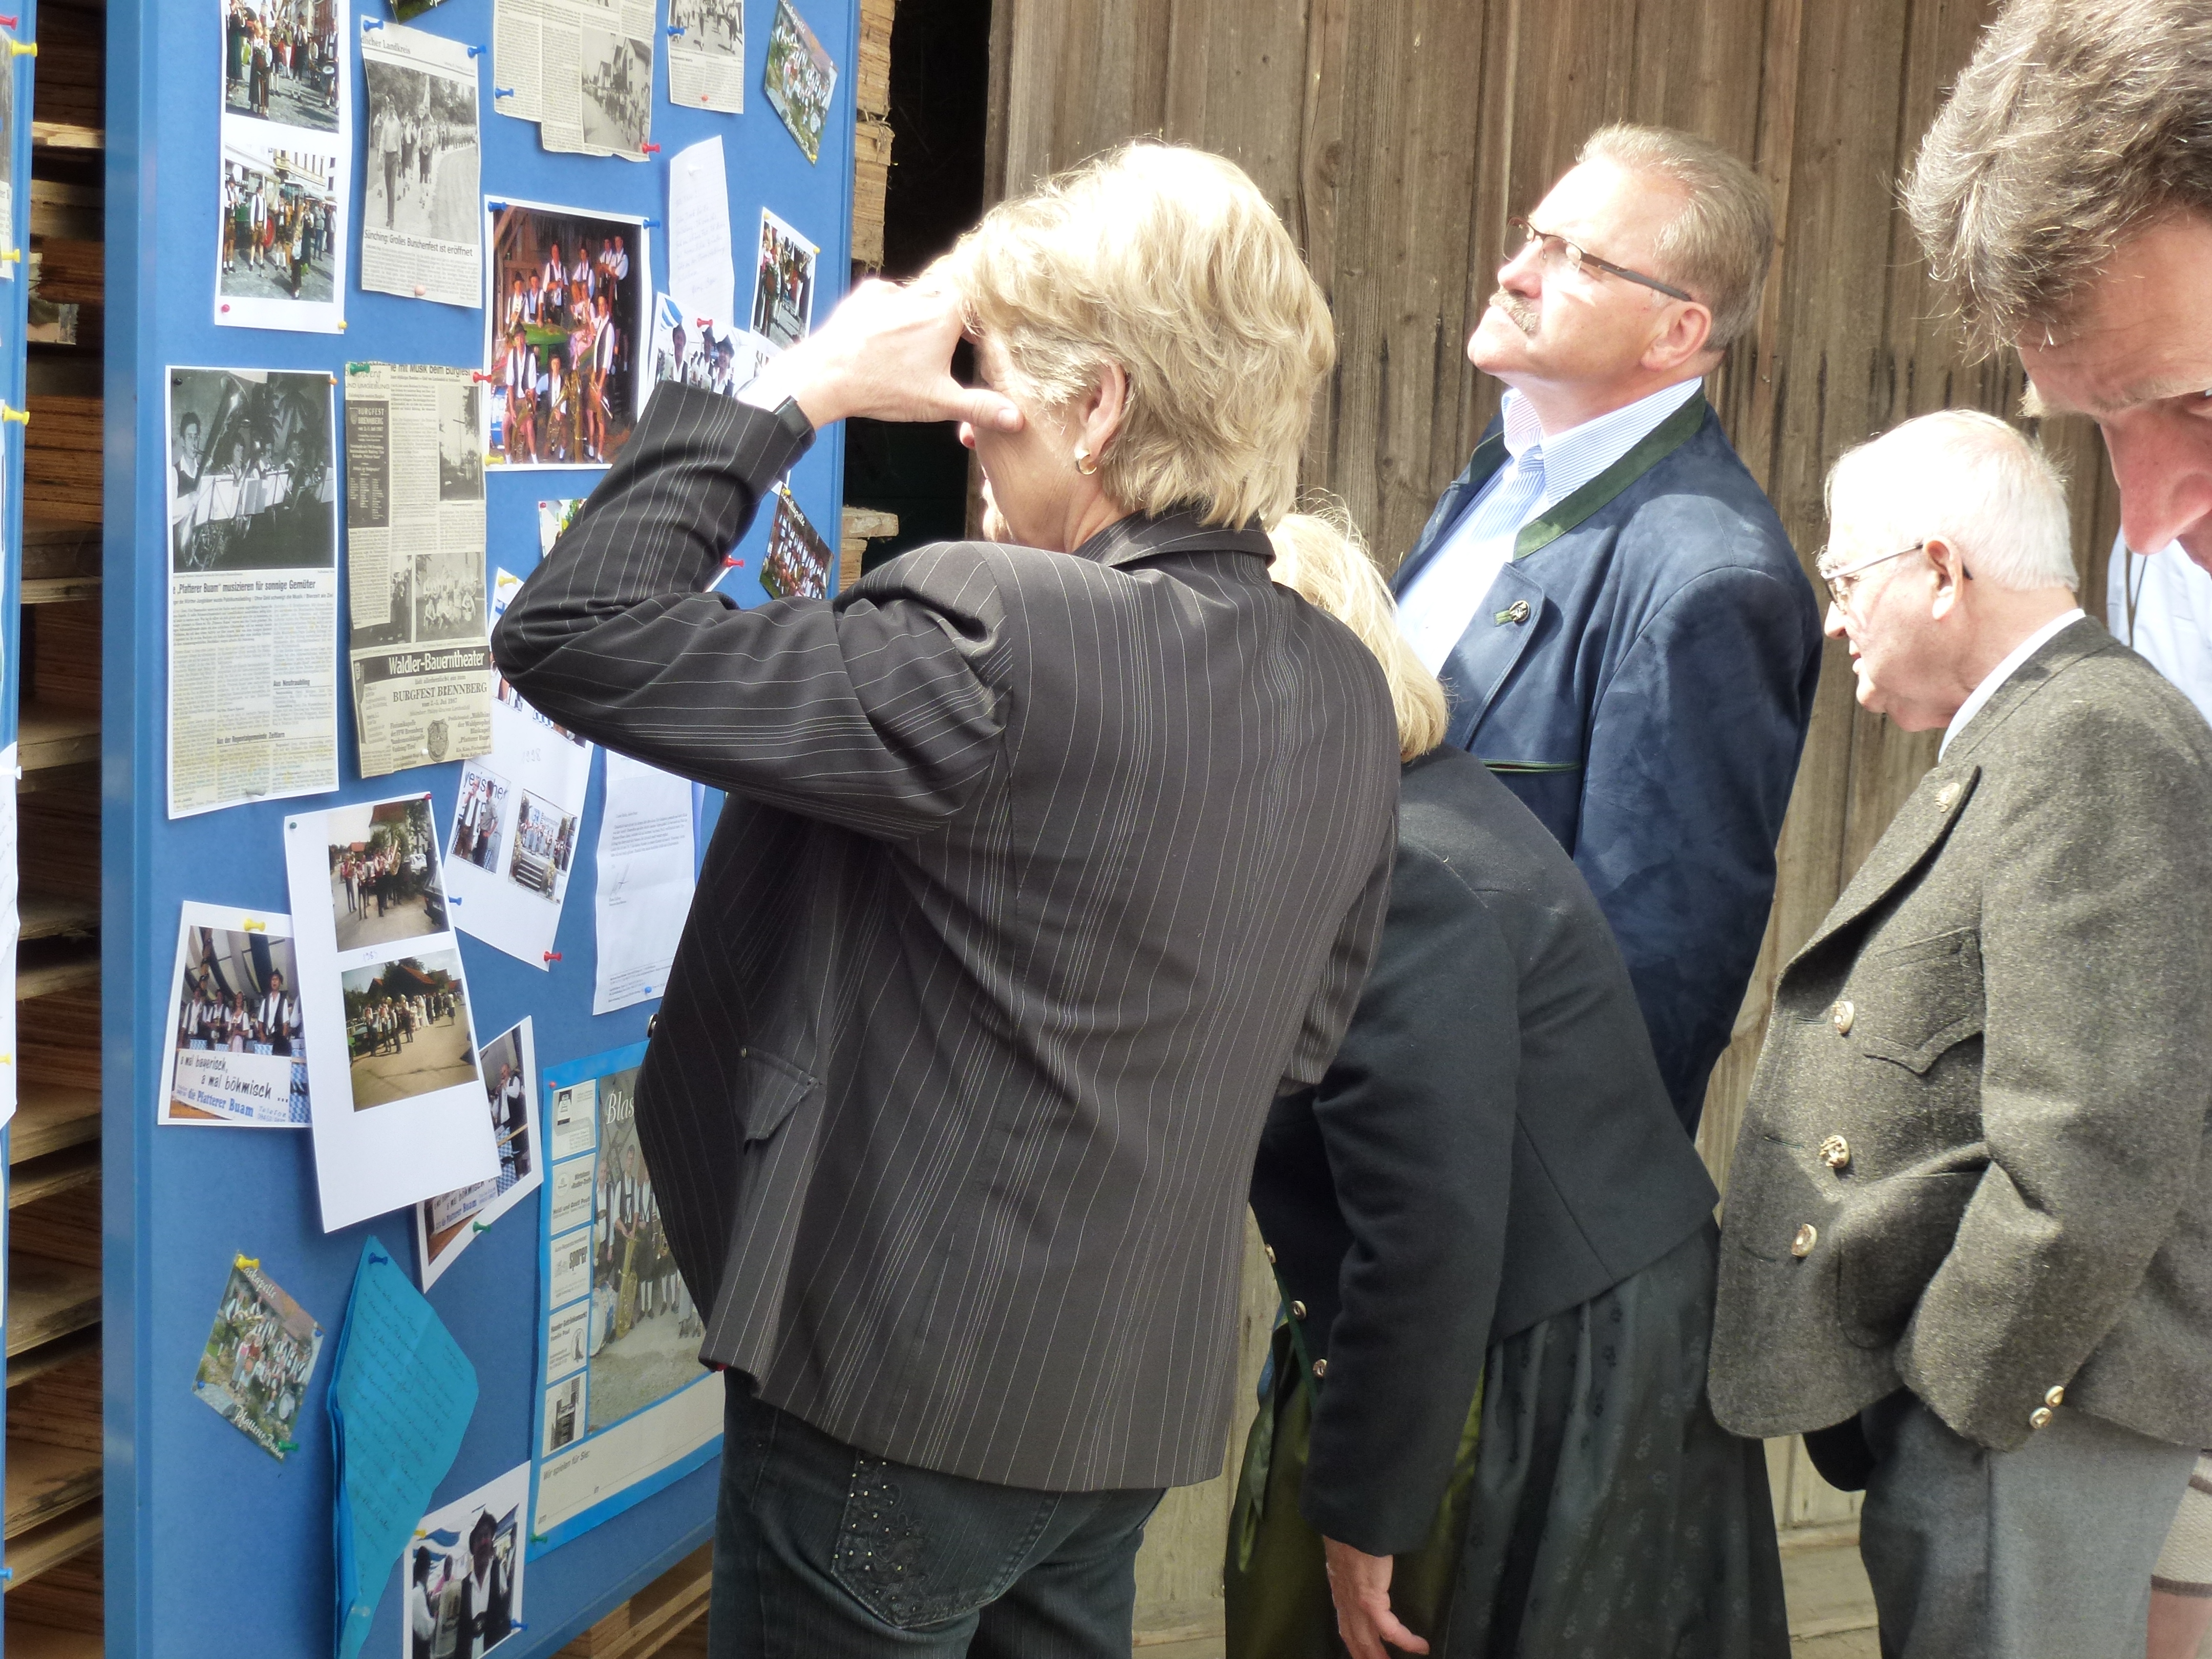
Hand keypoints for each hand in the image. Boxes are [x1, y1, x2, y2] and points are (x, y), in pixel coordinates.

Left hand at [748, 277, 1023, 434]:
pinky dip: (890, 313)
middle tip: (941, 348)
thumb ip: (980, 407)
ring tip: (907, 349)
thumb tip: (1016, 419)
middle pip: (947, 298)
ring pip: (917, 297)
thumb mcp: (937, 402)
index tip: (979, 337)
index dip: (980, 319)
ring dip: (918, 316)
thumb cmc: (881, 387)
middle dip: (948, 320)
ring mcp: (890, 292)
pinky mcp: (865, 294)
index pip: (977, 302)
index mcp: (944, 316)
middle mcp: (919, 295)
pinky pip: (888, 298)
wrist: (825, 376)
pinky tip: (883, 338)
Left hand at [1323, 1537, 1428, 1658]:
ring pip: (1366, 1641)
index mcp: (1340, 1589)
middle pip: (1354, 1638)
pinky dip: (1404, 1640)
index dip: (1354, 1641)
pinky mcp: (1370, 1599)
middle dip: (1364, 1655)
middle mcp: (1345, 1600)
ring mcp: (1355, 1603)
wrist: (1350, 1522)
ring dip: (1379, 1657)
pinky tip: (1420, 1646)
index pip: (1345, 1623)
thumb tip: (1364, 1564)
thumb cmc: (1351, 1530)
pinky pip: (1389, 1629)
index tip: (1361, 1651)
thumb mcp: (1348, 1552)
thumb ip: (1355, 1564)